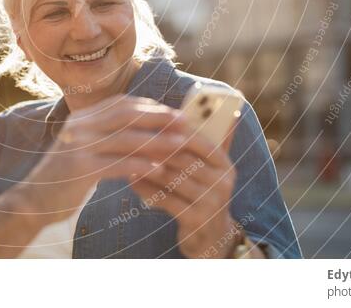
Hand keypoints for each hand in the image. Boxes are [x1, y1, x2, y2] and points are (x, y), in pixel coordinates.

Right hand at [17, 95, 194, 224]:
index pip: (121, 103)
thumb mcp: (81, 149)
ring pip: (127, 138)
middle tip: (184, 122)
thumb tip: (139, 131)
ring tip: (181, 144)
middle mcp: (80, 126)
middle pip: (127, 114)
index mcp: (81, 118)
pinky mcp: (80, 170)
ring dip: (158, 140)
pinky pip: (118, 164)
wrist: (30, 201)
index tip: (172, 112)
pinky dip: (141, 165)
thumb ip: (104, 136)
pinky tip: (160, 169)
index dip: (149, 106)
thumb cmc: (62, 177)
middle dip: (159, 117)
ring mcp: (78, 147)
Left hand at [130, 116, 242, 257]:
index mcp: (224, 163)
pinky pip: (166, 199)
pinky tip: (131, 181)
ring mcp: (212, 202)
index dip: (172, 130)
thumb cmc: (200, 195)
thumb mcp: (203, 171)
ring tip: (126, 158)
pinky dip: (146, 189)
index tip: (147, 122)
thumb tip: (167, 114)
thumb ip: (190, 147)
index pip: (197, 139)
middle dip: (154, 147)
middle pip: (182, 158)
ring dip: (146, 167)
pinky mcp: (197, 219)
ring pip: (171, 177)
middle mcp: (222, 181)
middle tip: (129, 139)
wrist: (211, 238)